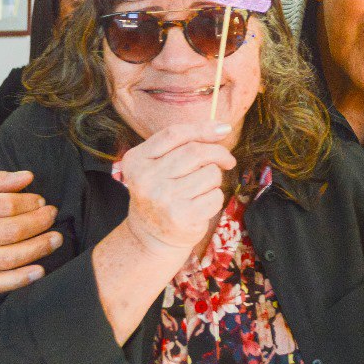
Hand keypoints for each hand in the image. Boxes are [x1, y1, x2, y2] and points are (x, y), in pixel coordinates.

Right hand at [0, 171, 62, 294]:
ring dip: (37, 248)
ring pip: (6, 258)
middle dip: (38, 223)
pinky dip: (20, 279)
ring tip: (55, 239)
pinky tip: (40, 270)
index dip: (28, 203)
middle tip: (52, 216)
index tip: (41, 201)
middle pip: (8, 232)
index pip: (2, 206)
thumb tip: (27, 176)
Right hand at [117, 121, 236, 255]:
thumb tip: (222, 127)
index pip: (174, 134)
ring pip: (210, 173)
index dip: (203, 128)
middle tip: (227, 160)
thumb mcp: (158, 165)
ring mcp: (163, 199)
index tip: (223, 128)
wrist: (151, 236)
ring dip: (214, 178)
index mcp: (136, 160)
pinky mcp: (181, 217)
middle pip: (195, 152)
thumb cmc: (162, 192)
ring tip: (202, 188)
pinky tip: (201, 204)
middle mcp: (146, 179)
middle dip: (218, 153)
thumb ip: (182, 144)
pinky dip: (215, 197)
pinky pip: (215, 196)